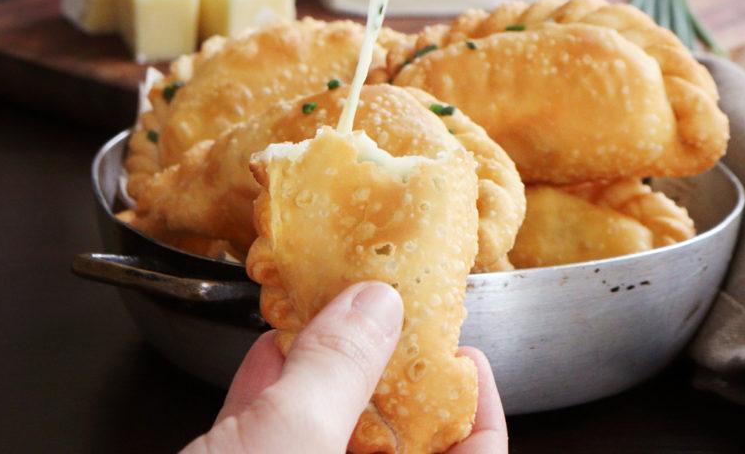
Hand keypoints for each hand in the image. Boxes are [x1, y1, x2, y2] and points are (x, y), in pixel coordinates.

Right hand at [181, 281, 506, 453]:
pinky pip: (271, 453)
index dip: (478, 411)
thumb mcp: (288, 449)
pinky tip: (266, 356)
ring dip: (327, 381)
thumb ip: (338, 372)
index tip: (461, 351)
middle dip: (387, 376)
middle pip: (397, 451)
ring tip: (329, 317)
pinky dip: (271, 405)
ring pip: (328, 448)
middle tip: (385, 316)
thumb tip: (379, 306)